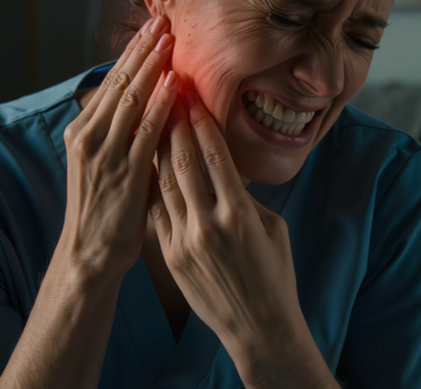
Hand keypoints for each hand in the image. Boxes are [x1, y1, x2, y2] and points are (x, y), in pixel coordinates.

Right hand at [59, 15, 177, 281]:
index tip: (150, 29)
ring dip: (152, 67)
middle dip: (141, 50)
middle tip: (162, 21)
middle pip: (119, 82)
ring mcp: (104, 153)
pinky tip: (175, 84)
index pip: (110, 82)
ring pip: (130, 99)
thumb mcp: (108, 166)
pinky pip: (145, 131)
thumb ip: (126, 138)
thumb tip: (153, 109)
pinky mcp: (123, 171)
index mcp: (83, 132)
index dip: (131, 54)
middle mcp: (89, 136)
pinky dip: (161, 105)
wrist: (88, 255)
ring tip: (169, 40)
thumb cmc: (105, 212)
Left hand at [154, 90, 333, 386]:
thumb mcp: (271, 227)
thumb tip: (223, 168)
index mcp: (239, 213)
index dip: (200, 121)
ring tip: (152, 120)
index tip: (192, 95)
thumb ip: (244, 196)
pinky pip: (156, 210)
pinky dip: (152, 183)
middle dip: (173, 123)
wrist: (258, 325)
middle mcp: (208, 223)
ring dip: (157, 148)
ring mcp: (185, 241)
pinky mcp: (170, 256)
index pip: (214, 154)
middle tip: (166, 95)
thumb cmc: (273, 274)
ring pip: (163, 182)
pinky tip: (147, 163)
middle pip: (183, 161)